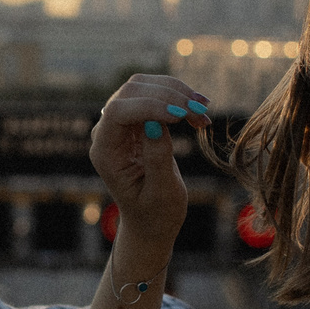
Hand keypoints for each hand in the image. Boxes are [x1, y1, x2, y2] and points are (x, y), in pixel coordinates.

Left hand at [89, 74, 203, 241]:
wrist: (152, 222)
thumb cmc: (155, 213)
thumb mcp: (161, 193)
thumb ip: (157, 158)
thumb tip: (154, 123)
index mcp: (105, 152)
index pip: (118, 112)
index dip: (148, 106)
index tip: (181, 117)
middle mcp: (108, 132)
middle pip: (131, 91)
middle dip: (168, 96)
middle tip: (201, 112)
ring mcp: (122, 123)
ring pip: (146, 86)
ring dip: (177, 93)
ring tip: (204, 112)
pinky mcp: (138, 119)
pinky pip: (157, 95)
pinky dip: (180, 98)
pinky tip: (200, 111)